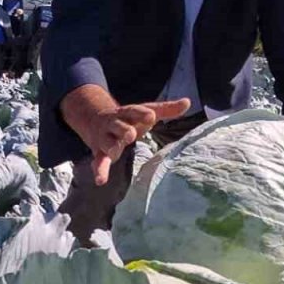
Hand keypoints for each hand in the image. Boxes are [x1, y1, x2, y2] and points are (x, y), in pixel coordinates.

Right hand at [60, 85, 190, 185]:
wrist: (96, 119)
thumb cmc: (129, 119)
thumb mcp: (145, 112)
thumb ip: (166, 109)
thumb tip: (188, 102)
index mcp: (128, 113)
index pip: (135, 111)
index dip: (142, 113)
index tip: (152, 116)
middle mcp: (115, 124)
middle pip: (118, 126)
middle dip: (124, 130)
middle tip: (131, 135)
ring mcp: (106, 138)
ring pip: (107, 142)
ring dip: (111, 147)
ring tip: (115, 153)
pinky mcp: (100, 152)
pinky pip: (99, 161)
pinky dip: (99, 170)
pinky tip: (101, 180)